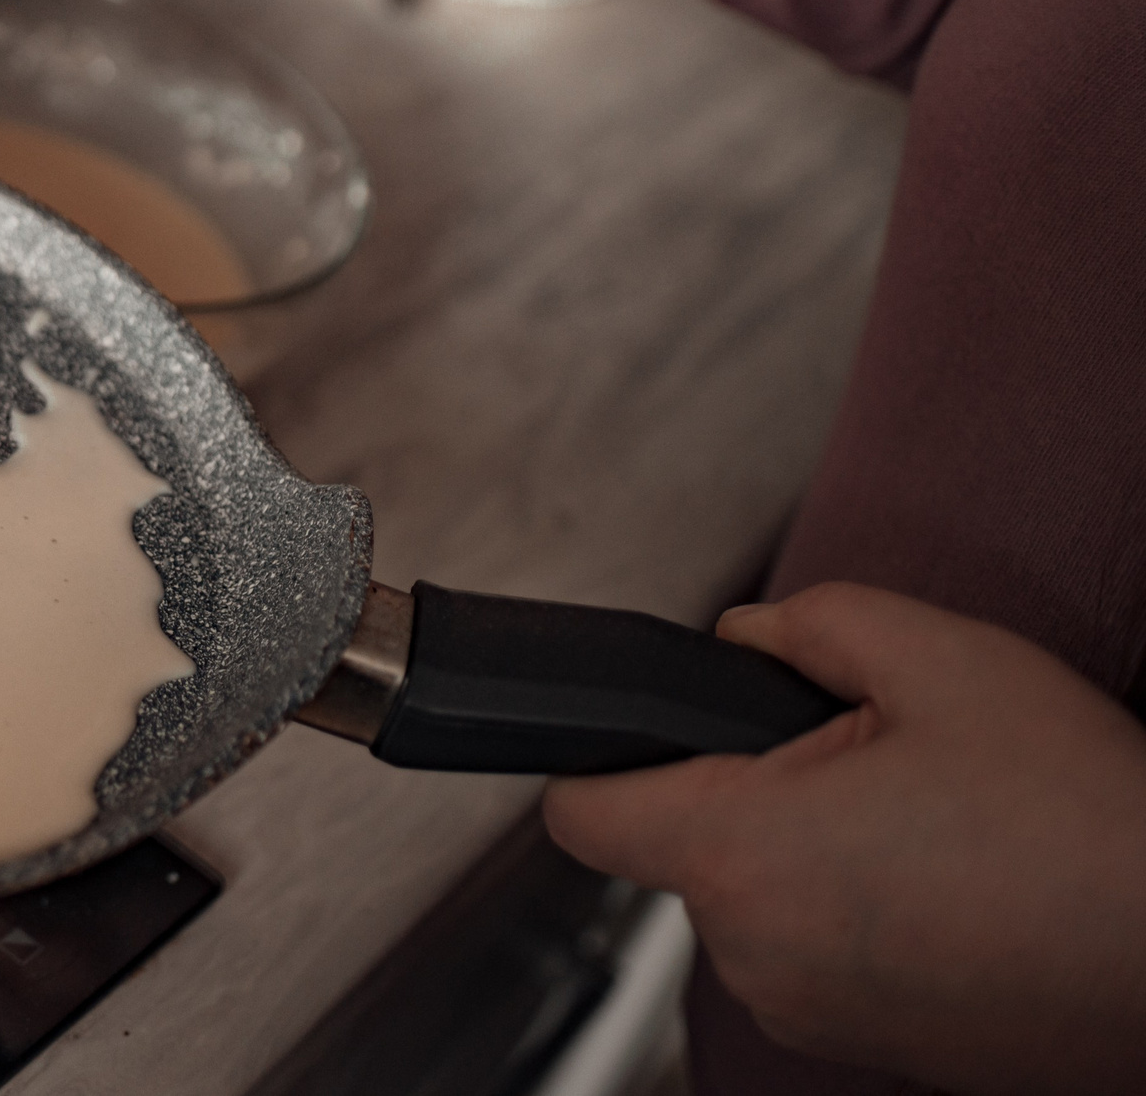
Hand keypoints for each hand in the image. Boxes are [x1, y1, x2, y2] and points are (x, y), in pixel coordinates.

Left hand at [544, 583, 1145, 1095]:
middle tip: (873, 759)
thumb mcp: (943, 660)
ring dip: (817, 853)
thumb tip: (744, 635)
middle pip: (685, 844)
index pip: (582, 813)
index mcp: (741, 856)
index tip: (645, 732)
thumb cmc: (1088, 825)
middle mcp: (755, 955)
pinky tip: (956, 883)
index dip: (600, 757)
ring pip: (760, 899)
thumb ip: (809, 623)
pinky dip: (865, 913)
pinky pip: (823, 953)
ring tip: (937, 825)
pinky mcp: (871, 1048)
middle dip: (754, 788)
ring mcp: (813, 1014)